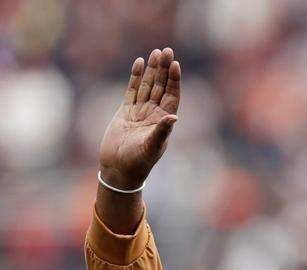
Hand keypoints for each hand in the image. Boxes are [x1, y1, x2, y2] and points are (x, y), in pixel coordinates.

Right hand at [98, 48, 180, 190]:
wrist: (118, 169)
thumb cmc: (138, 162)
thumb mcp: (151, 146)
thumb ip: (162, 132)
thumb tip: (174, 118)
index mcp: (164, 121)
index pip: (172, 96)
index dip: (174, 80)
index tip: (175, 64)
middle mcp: (154, 114)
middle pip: (161, 86)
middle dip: (164, 69)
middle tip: (166, 50)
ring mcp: (140, 111)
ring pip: (147, 85)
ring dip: (152, 69)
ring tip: (156, 52)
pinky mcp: (125, 111)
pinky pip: (132, 90)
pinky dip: (135, 77)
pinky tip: (139, 63)